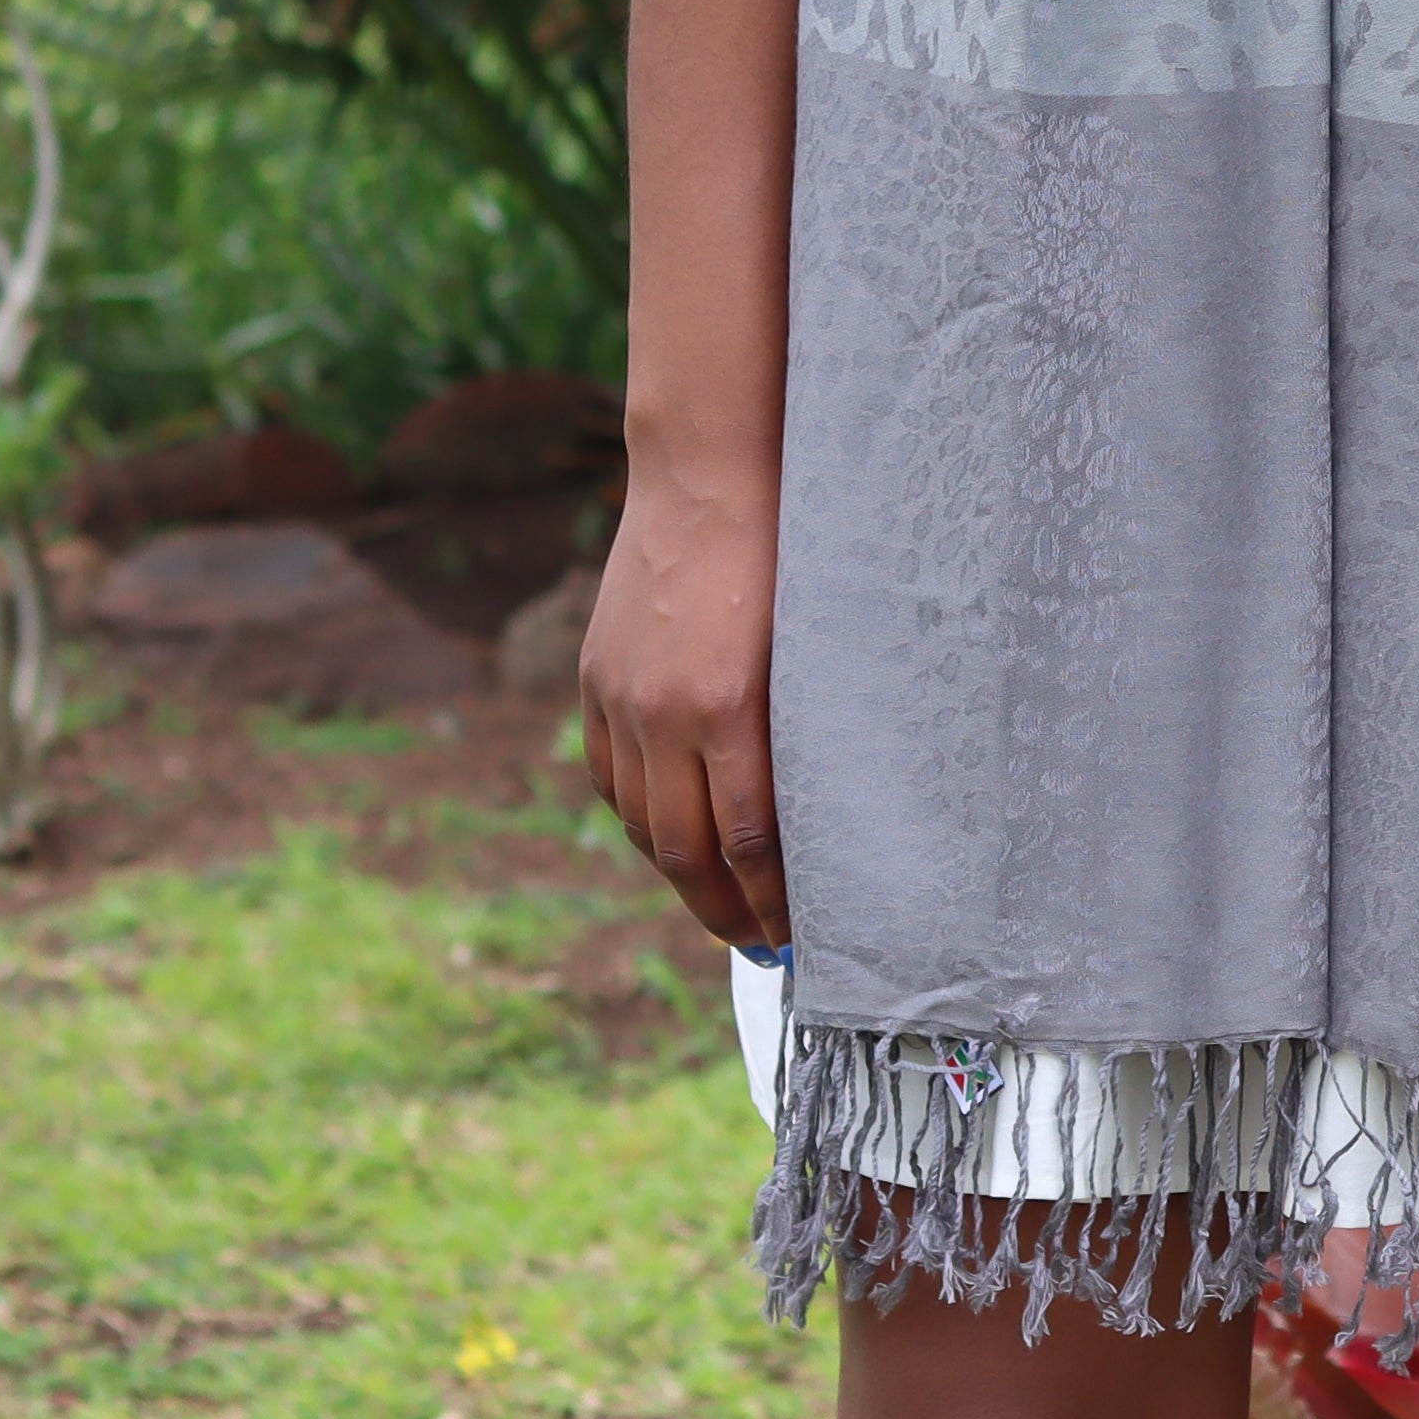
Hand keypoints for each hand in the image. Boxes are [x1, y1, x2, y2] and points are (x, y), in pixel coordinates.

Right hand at [578, 461, 789, 951]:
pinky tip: (671, 837)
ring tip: (722, 905)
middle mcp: (665, 713)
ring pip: (644, 824)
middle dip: (727, 912)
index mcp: (730, 705)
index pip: (749, 841)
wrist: (707, 473)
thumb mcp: (813, 641)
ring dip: (683, 876)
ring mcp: (622, 699)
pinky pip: (612, 778)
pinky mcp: (597, 681)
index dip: (772, 900)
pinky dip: (642, 820)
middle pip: (688, 851)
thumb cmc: (789, 545)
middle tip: (764, 945)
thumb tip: (821, 814)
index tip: (800, 933)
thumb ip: (807, 725)